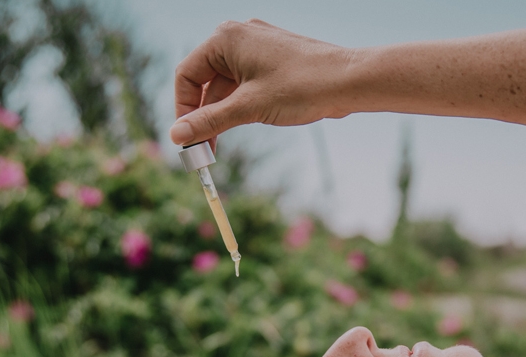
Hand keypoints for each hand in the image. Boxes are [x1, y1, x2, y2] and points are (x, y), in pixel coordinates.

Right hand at [170, 19, 351, 148]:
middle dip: (201, 116)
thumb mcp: (249, 108)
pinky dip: (237, 107)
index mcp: (225, 39)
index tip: (186, 139)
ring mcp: (256, 47)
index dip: (182, 110)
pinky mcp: (272, 60)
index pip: (187, 75)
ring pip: (225, 85)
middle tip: (201, 150)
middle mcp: (238, 37)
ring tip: (217, 148)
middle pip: (204, 81)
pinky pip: (243, 84)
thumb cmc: (302, 86)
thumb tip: (176, 136)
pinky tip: (239, 128)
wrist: (348, 81)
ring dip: (219, 115)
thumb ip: (209, 121)